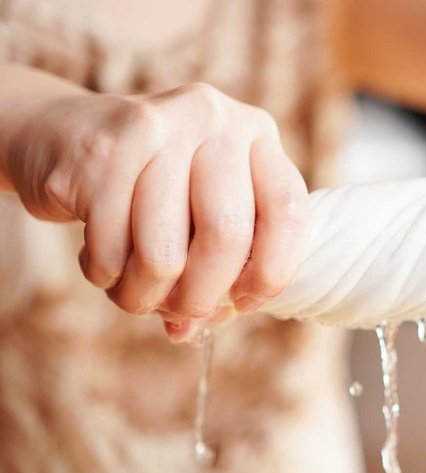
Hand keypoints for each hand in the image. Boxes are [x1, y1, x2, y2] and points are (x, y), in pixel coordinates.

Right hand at [7, 83, 307, 339]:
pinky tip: (101, 261)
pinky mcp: (102, 148)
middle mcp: (214, 117)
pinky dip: (105, 275)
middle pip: (227, 235)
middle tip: (180, 313)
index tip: (243, 301)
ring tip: (133, 293)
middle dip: (201, 296)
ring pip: (163, 253)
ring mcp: (158, 124)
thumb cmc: (151, 188)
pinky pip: (110, 248)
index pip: (288, 210)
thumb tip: (196, 330)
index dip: (272, 271)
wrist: (64, 136)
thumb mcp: (201, 211)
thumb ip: (218, 266)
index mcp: (255, 133)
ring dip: (144, 296)